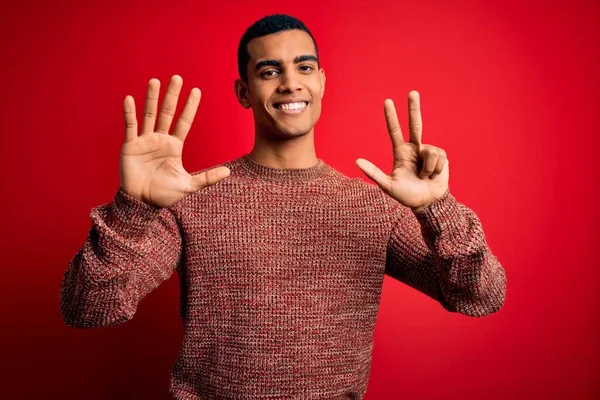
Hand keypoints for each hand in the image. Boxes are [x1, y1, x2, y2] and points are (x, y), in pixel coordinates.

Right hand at [120, 75, 229, 206]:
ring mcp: (145, 141)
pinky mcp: (130, 146)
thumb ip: (207, 178)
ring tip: (155, 81)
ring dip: (151, 98)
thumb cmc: (164, 194)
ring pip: (149, 115)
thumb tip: (228, 172)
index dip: (190, 107)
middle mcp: (160, 139)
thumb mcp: (189, 185)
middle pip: (167, 113)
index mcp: (174, 146)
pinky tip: (130, 99)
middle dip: (172, 95)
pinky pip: (131, 126)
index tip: (196, 91)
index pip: (184, 122)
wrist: (142, 202)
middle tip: (177, 77)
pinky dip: (130, 113)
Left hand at [356, 91, 448, 210]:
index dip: (391, 117)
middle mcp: (414, 148)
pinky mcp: (442, 156)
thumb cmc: (407, 195)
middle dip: (414, 108)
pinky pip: (439, 158)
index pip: (394, 131)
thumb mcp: (388, 185)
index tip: (387, 102)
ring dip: (427, 169)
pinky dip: (435, 170)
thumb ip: (373, 173)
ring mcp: (428, 152)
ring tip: (424, 177)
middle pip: (415, 124)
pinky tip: (434, 176)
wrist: (427, 203)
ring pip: (429, 151)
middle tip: (412, 92)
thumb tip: (356, 161)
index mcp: (401, 153)